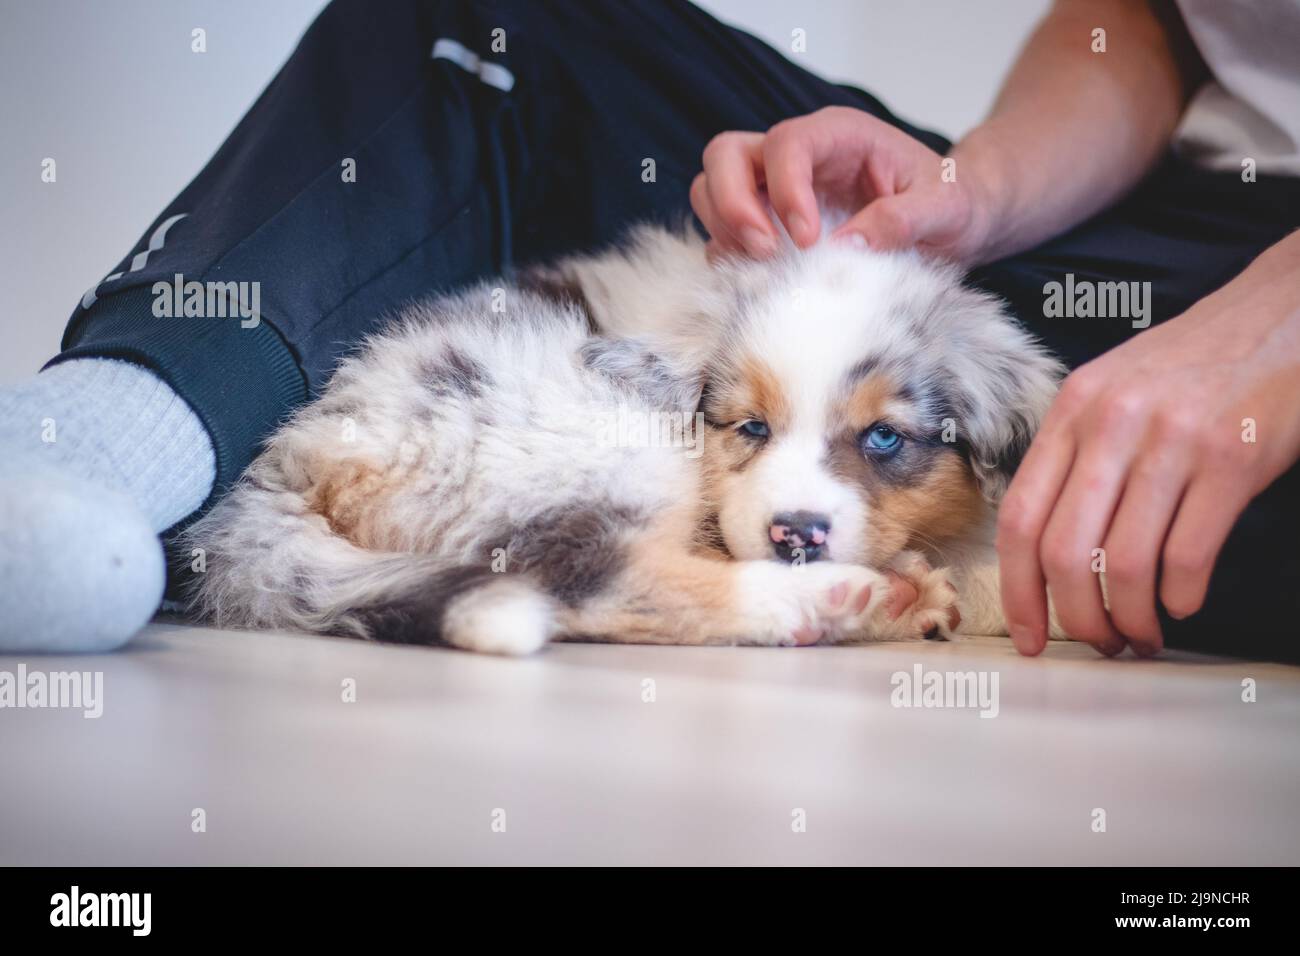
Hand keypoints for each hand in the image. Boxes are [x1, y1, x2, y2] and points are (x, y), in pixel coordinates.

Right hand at [690, 106, 991, 262]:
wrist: (956, 223)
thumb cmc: (952, 204)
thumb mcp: (945, 209)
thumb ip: (903, 220)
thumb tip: (844, 246)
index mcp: (838, 135)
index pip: (785, 144)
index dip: (785, 191)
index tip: (806, 239)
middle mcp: (797, 155)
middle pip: (726, 155)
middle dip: (732, 205)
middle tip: (764, 251)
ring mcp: (775, 189)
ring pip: (712, 188)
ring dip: (725, 229)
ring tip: (763, 266)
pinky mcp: (769, 225)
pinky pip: (724, 233)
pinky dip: (730, 257)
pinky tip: (763, 281)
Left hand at [997, 287, 1299, 656]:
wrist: (1279, 318)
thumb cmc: (1189, 369)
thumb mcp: (1111, 394)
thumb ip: (1075, 459)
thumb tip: (1046, 557)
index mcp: (1071, 412)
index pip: (1020, 519)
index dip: (1017, 591)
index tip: (1031, 636)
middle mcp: (1111, 425)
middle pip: (1065, 553)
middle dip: (1077, 617)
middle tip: (1099, 644)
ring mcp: (1172, 441)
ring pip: (1125, 564)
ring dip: (1131, 618)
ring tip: (1142, 633)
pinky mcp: (1232, 460)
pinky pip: (1188, 555)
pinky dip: (1181, 597)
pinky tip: (1183, 601)